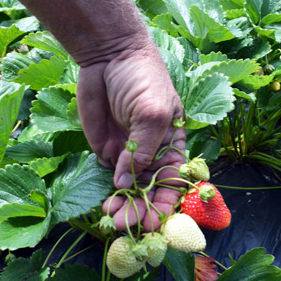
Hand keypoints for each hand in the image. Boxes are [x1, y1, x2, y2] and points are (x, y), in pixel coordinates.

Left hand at [77, 45, 185, 230]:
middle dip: (140, 209)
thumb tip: (125, 182)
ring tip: (112, 218)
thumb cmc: (141, 78)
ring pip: (128, 188)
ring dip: (123, 205)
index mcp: (172, 143)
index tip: (153, 223)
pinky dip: (108, 192)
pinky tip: (106, 202)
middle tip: (125, 225)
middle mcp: (152, 152)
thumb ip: (141, 149)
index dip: (166, 203)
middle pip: (150, 190)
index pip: (174, 181)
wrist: (108, 55)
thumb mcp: (151, 112)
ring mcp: (128, 152)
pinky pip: (108, 176)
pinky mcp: (106, 149)